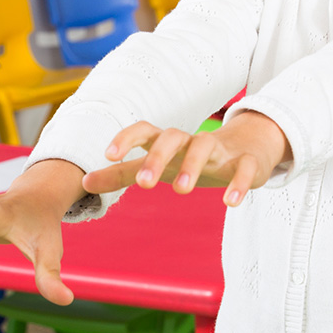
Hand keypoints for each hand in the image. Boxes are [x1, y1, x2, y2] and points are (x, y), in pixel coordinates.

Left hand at [82, 112, 288, 207]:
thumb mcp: (159, 166)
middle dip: (158, 157)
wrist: (249, 149)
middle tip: (144, 184)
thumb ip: (123, 174)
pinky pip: (244, 168)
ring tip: (181, 191)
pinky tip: (229, 203)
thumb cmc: (194, 159)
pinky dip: (237, 183)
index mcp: (170, 142)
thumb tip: (83, 181)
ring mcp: (222, 150)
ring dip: (192, 165)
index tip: (108, 154)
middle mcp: (194, 140)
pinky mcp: (246, 162)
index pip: (147, 130)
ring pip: (206, 145)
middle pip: (175, 136)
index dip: (127, 138)